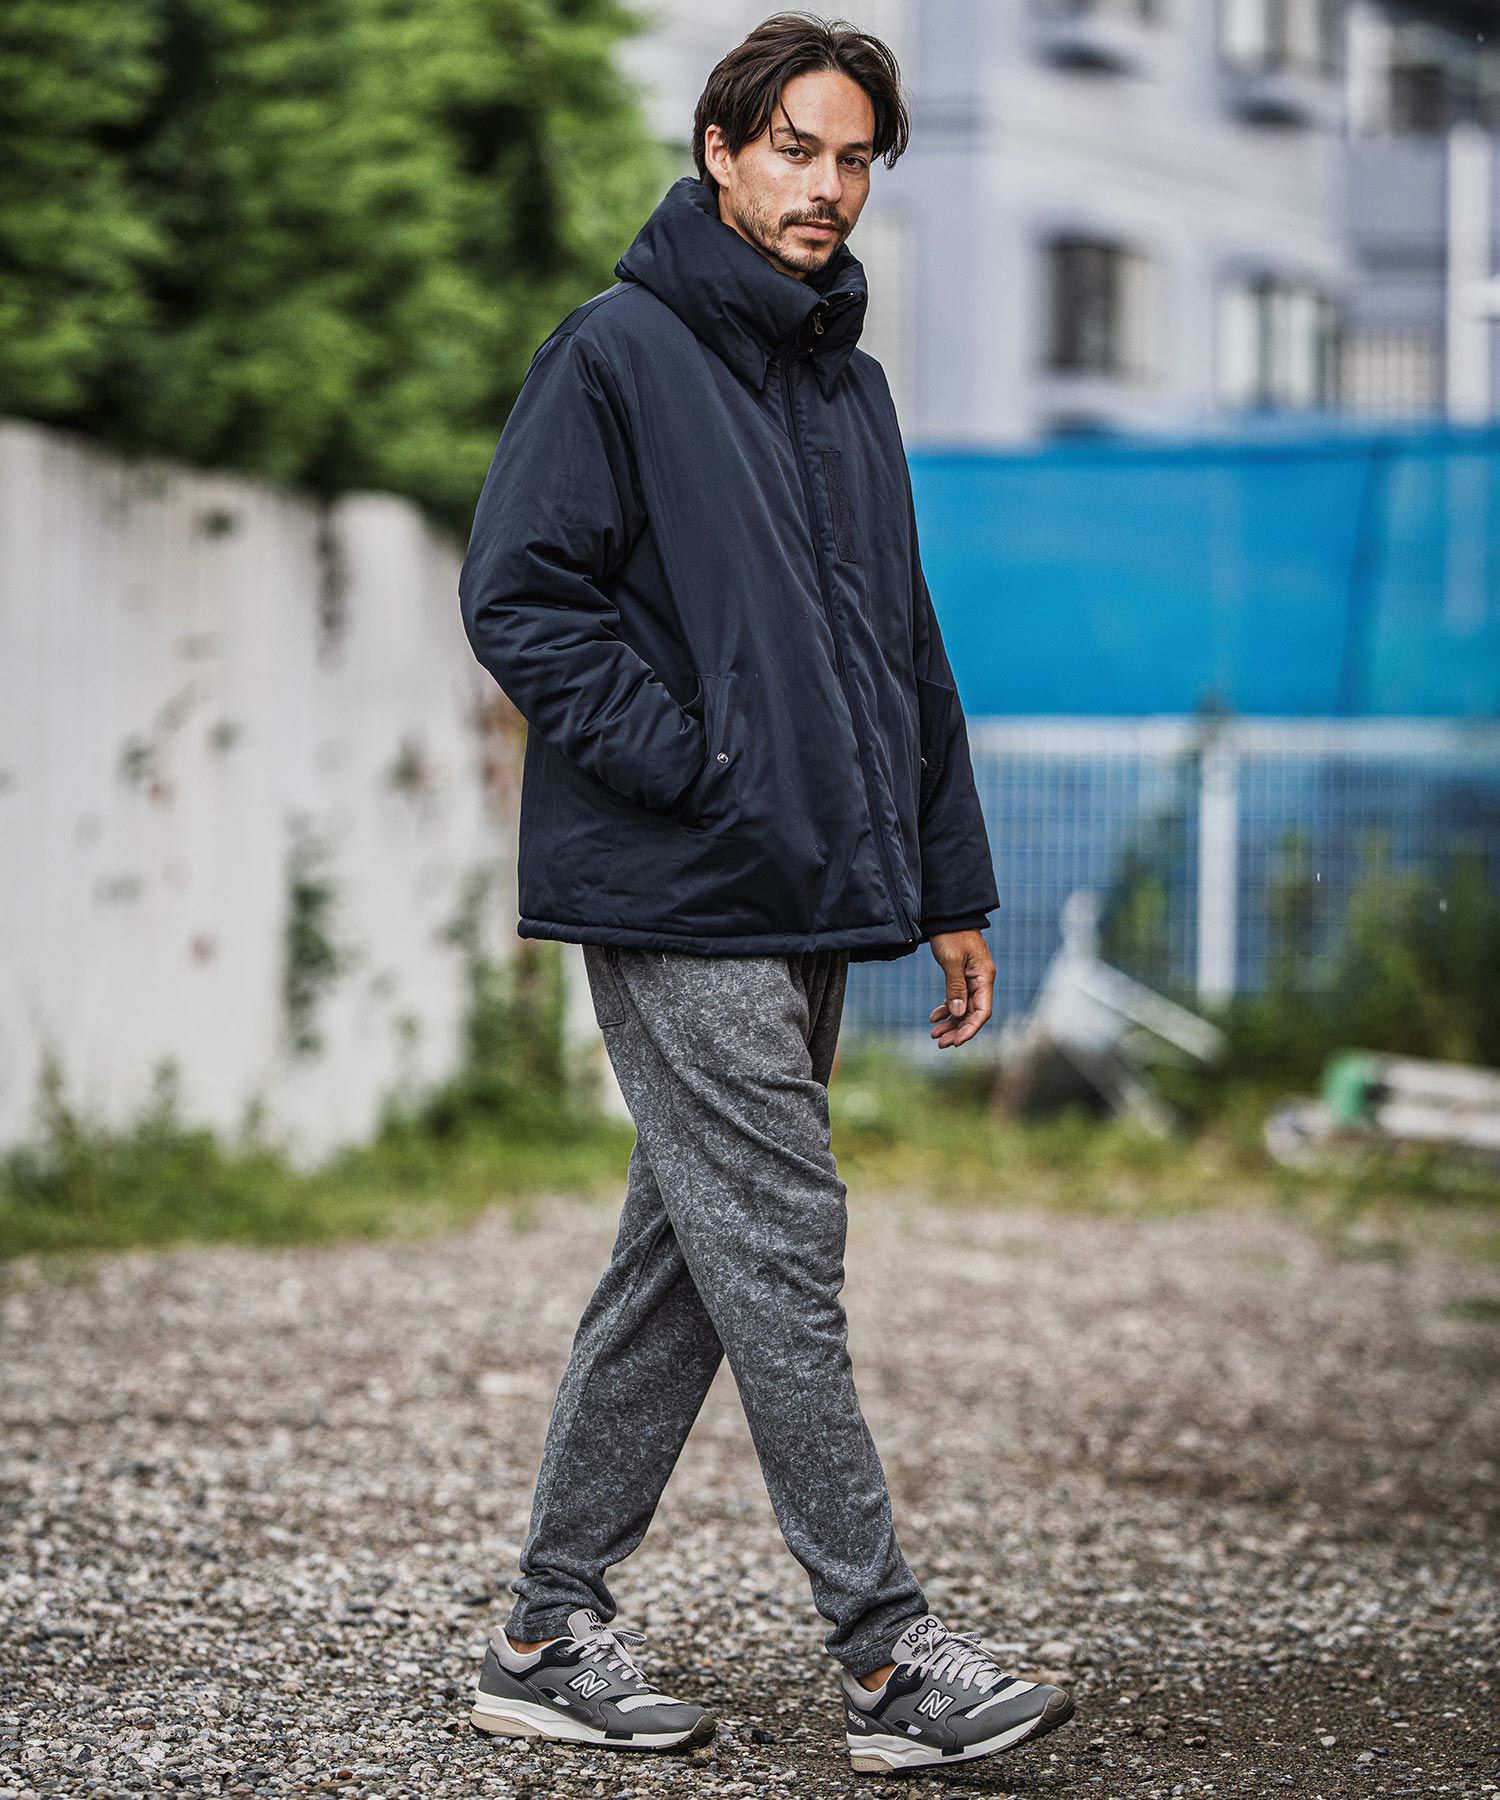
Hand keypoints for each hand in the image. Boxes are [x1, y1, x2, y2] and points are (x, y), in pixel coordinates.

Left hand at [926, 929, 993, 1047]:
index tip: (956, 1042)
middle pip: (972, 1014)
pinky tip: (934, 1018)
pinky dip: (946, 1009)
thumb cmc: (951, 935)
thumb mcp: (951, 961)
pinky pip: (956, 999)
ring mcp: (972, 979)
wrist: (947, 916)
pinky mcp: (961, 977)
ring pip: (963, 1008)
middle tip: (940, 1043)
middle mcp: (981, 981)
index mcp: (984, 977)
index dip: (970, 1029)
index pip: (982, 1011)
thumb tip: (957, 1013)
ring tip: (934, 1034)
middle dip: (958, 1030)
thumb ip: (955, 987)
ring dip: (950, 1023)